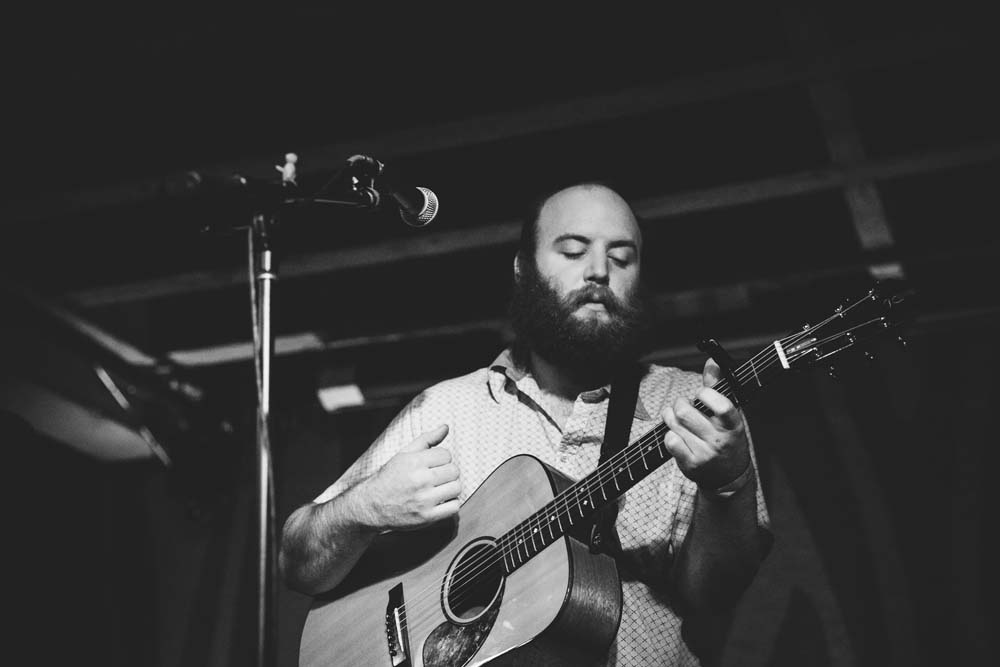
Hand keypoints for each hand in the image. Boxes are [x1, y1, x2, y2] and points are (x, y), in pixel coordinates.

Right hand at [357, 425, 460, 530]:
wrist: (372, 505)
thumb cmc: (390, 477)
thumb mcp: (404, 454)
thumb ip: (427, 439)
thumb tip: (446, 427)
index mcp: (415, 462)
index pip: (446, 455)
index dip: (441, 459)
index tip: (433, 465)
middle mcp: (420, 480)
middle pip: (454, 471)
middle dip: (447, 472)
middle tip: (436, 477)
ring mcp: (424, 499)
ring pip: (456, 488)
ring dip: (450, 488)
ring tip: (439, 489)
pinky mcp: (427, 517)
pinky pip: (454, 507)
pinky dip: (450, 504)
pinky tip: (439, 502)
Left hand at [660, 360, 750, 489]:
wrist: (728, 477)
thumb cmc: (727, 439)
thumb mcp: (728, 416)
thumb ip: (717, 387)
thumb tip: (712, 361)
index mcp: (733, 426)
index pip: (722, 406)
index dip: (706, 394)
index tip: (702, 394)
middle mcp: (720, 440)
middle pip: (685, 412)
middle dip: (680, 403)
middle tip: (684, 406)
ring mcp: (705, 454)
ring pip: (674, 424)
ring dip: (671, 417)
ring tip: (678, 418)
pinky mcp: (690, 464)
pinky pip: (669, 440)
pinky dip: (669, 433)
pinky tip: (677, 434)